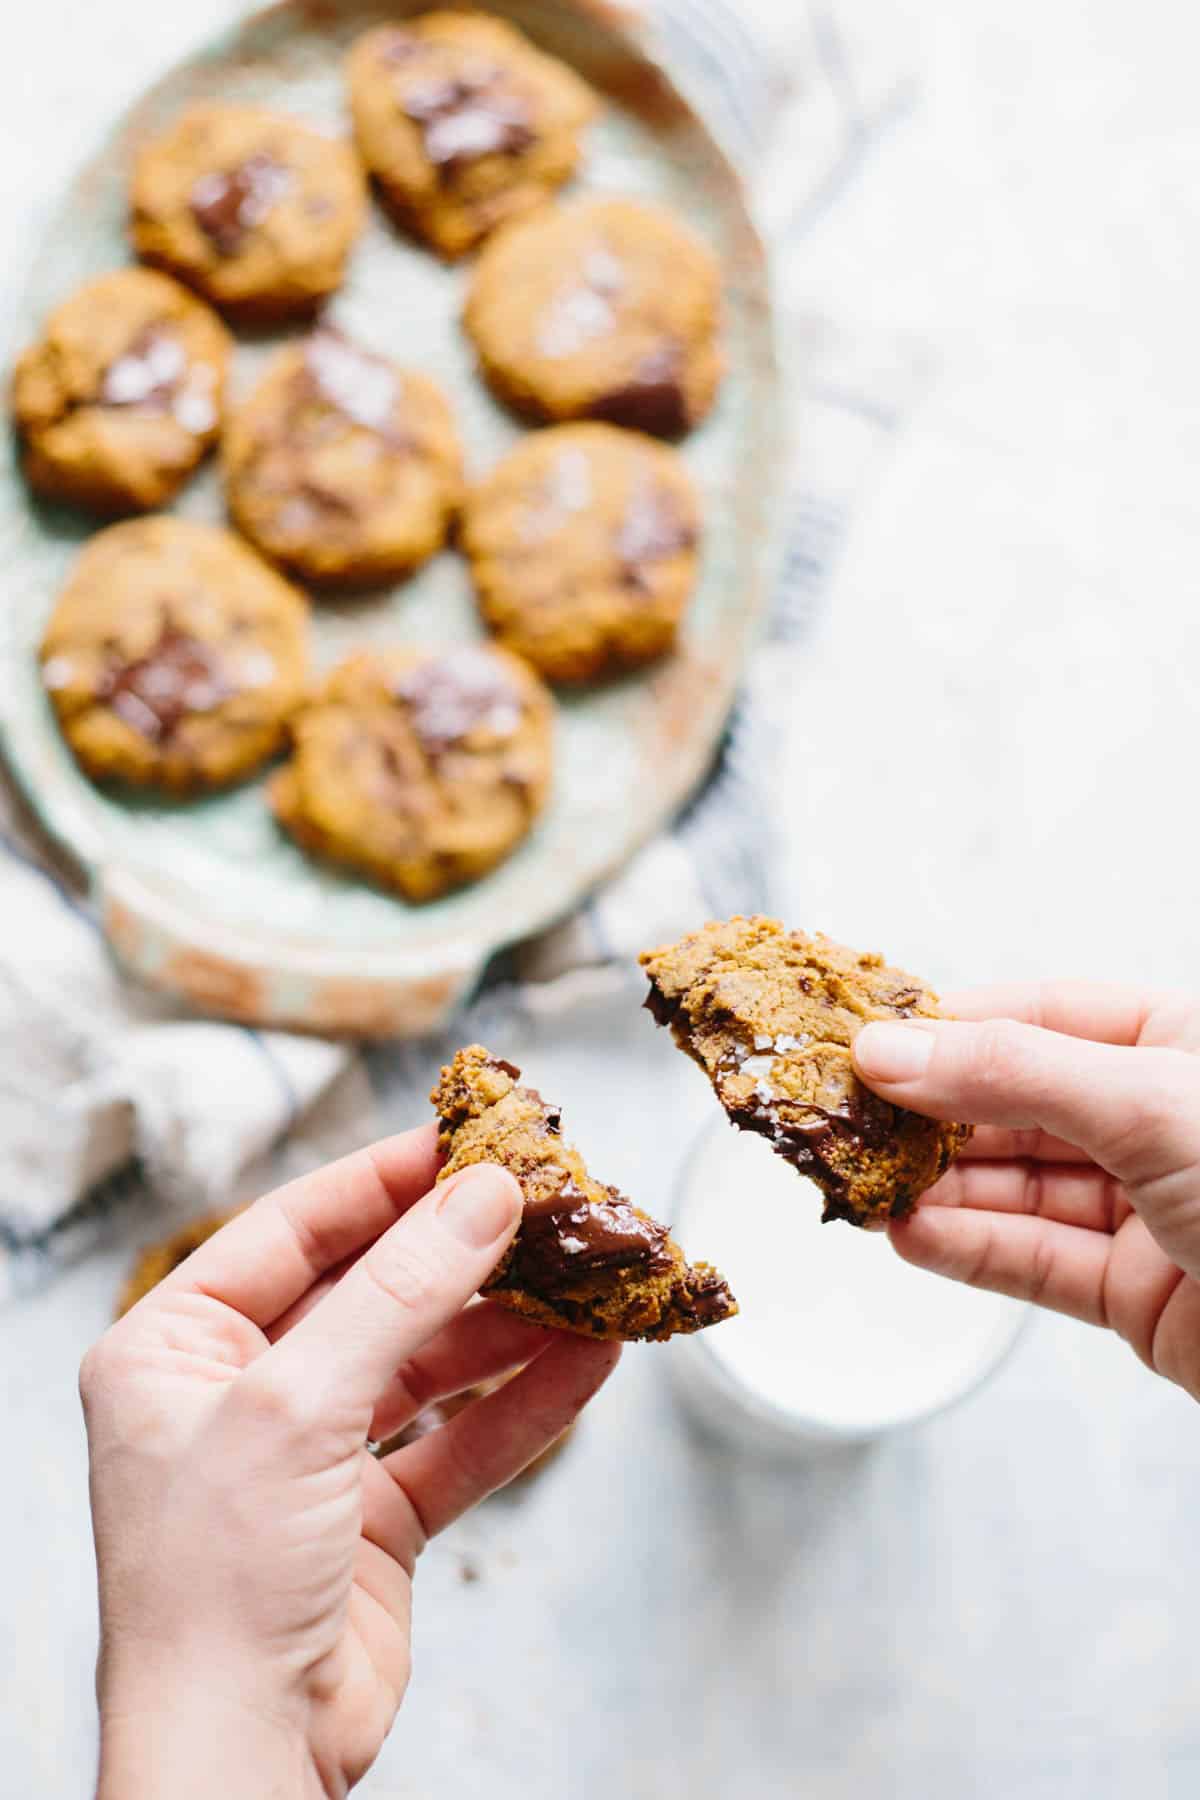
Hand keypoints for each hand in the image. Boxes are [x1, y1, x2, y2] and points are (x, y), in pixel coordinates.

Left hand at [82, 1125, 618, 1799]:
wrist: (238, 1760)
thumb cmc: (212, 1585)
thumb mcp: (298, 1407)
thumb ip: (399, 1293)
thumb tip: (484, 1195)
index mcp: (174, 1347)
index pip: (293, 1229)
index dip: (385, 1181)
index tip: (470, 1140)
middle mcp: (239, 1393)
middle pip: (372, 1291)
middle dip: (464, 1255)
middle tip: (552, 1204)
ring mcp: (309, 1458)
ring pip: (427, 1364)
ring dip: (511, 1327)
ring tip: (594, 1281)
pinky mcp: (370, 1520)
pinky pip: (459, 1439)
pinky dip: (524, 1403)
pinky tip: (590, 1363)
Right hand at [852, 982, 1199, 1400]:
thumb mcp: (1150, 1101)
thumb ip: (1012, 1073)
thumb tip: (891, 1050)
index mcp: (1181, 1044)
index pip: (1042, 1015)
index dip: (952, 1026)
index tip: (866, 1039)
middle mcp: (1161, 1120)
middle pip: (1018, 1102)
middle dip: (931, 1112)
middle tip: (841, 1117)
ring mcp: (1149, 1211)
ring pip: (1018, 1187)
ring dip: (936, 1185)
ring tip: (858, 1179)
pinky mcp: (1138, 1296)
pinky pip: (1035, 1263)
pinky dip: (968, 1250)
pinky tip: (908, 1233)